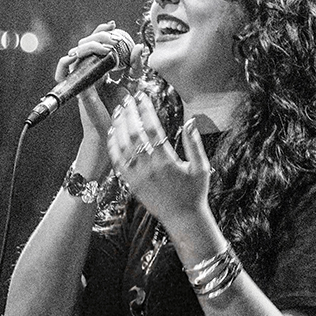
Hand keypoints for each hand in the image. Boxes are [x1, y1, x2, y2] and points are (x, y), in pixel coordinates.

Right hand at [55, 21, 144, 133]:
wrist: (115, 130)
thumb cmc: (121, 110)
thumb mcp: (132, 84)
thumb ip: (135, 66)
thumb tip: (139, 46)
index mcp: (99, 69)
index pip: (96, 44)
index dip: (102, 31)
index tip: (114, 24)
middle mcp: (88, 72)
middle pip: (85, 45)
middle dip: (98, 35)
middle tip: (113, 36)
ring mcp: (81, 79)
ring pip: (75, 53)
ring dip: (89, 45)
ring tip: (106, 46)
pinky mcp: (77, 89)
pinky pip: (64, 71)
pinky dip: (66, 61)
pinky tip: (77, 55)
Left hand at [106, 91, 211, 228]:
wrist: (183, 218)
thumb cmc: (195, 192)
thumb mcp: (202, 167)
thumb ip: (194, 144)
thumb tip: (191, 122)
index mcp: (167, 161)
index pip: (152, 128)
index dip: (146, 110)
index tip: (143, 96)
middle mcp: (149, 168)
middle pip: (134, 134)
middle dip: (129, 113)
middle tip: (127, 98)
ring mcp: (138, 177)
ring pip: (123, 146)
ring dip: (119, 126)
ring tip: (119, 110)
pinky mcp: (131, 184)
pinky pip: (117, 162)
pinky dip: (113, 145)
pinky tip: (113, 132)